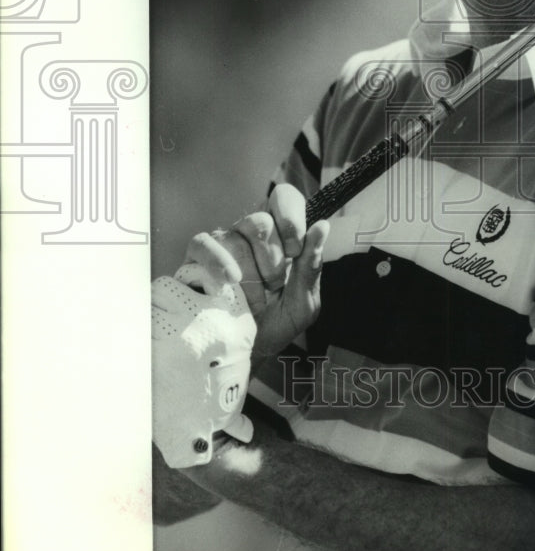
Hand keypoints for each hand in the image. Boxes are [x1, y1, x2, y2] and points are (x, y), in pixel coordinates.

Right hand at [182, 183, 328, 357]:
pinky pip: (204, 244)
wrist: (245, 353)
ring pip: (236, 238)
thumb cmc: (277, 323)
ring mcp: (222, 243)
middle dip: (273, 260)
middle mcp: (249, 233)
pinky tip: (230, 282)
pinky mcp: (196, 258)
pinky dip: (218, 263)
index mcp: (280, 235)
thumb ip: (312, 265)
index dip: (291, 217)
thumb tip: (322, 226)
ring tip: (254, 301)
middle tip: (274, 286)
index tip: (296, 250)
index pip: (284, 198)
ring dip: (251, 276)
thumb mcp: (303, 301)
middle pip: (261, 221)